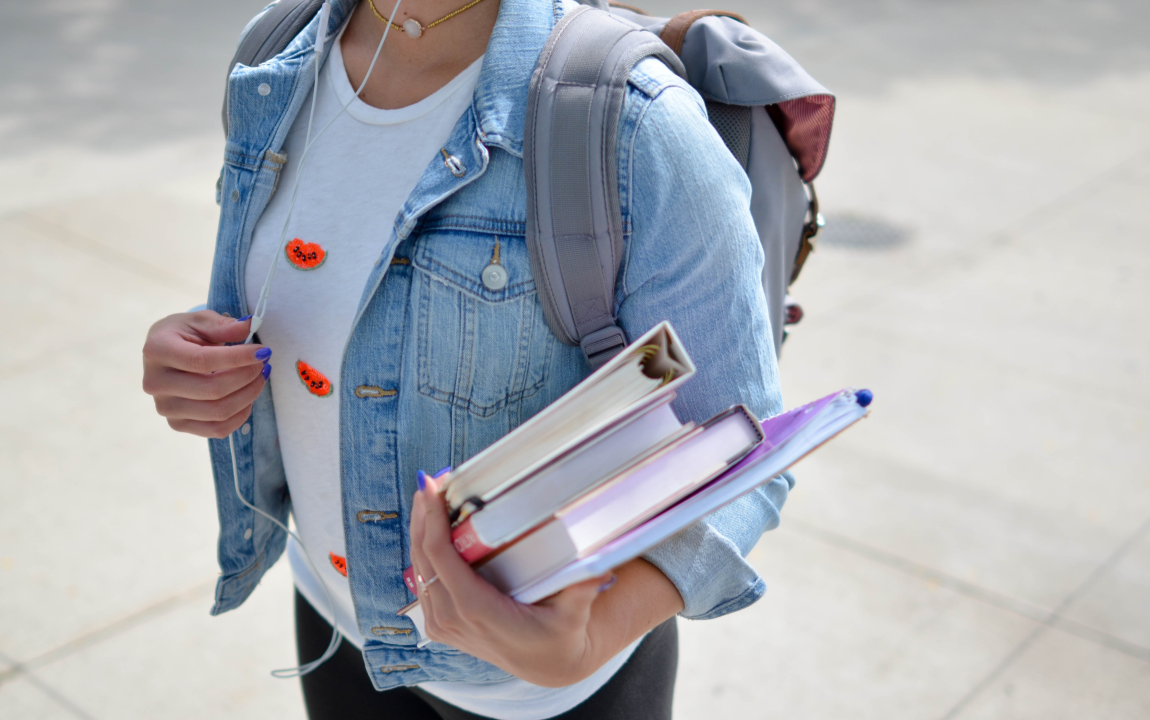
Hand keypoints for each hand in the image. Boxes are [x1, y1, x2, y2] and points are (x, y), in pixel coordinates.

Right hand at [142, 311, 271, 438]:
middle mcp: (156, 383)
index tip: (263, 351)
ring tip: (259, 378)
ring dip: (248, 395)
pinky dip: (240, 415)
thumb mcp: (200, 321)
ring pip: (218, 412)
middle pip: (212, 390)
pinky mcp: (177, 424)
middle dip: (247, 377)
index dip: (237, 358)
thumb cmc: (184, 334)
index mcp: (157, 351)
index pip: (202, 361)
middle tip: (264, 364)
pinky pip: (217, 429)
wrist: (164, 354)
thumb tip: (249, 326)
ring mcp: (165, 408)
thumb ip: (223, 325)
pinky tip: (248, 397)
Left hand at [409, 473, 683, 686]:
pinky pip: (423, 582)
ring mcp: (443, 624)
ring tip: (428, 495)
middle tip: (429, 481)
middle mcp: (452, 619)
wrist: (548, 665)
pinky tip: (429, 527)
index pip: (441, 558)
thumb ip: (582, 589)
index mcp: (477, 610)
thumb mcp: (574, 615)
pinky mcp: (441, 625)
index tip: (432, 488)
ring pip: (418, 569)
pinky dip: (423, 551)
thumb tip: (599, 565)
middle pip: (422, 558)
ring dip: (420, 531)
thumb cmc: (560, 636)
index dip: (432, 520)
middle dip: (423, 516)